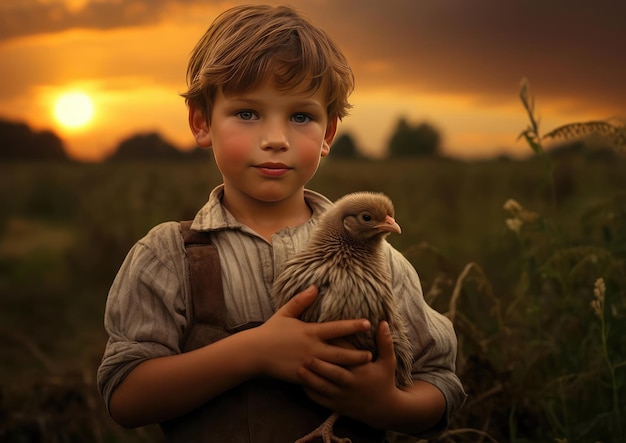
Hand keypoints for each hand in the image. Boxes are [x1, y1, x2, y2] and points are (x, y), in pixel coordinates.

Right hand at [255, 286, 372, 383]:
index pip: (336, 328)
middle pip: (341, 352)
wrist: (255, 353)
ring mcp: (308, 364)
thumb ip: (301, 300)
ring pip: (335, 367)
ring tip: (364, 366)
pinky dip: (333, 380)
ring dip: (350, 367)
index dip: (353, 326)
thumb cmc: (271, 331)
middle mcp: (312, 348)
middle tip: (371, 354)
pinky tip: (344, 381)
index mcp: (310, 332)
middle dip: (357, 353)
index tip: (367, 323)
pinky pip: (321, 379)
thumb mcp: (286, 312)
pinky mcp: (303, 376)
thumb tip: (315, 287)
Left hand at [299, 321, 400, 424]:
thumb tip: (383, 322)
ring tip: (298, 368)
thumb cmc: (385, 381)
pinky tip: (300, 384)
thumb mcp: (388, 361)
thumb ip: (385, 342)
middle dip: (319, 364)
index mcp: (361, 371)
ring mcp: (342, 397)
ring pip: (323, 388)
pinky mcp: (336, 406)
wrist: (385, 410)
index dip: (334, 347)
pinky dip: (310, 392)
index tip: (323, 336)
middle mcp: (350, 384)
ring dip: (310, 379)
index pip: (346, 356)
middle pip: (332, 373)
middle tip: (304, 354)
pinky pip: (320, 400)